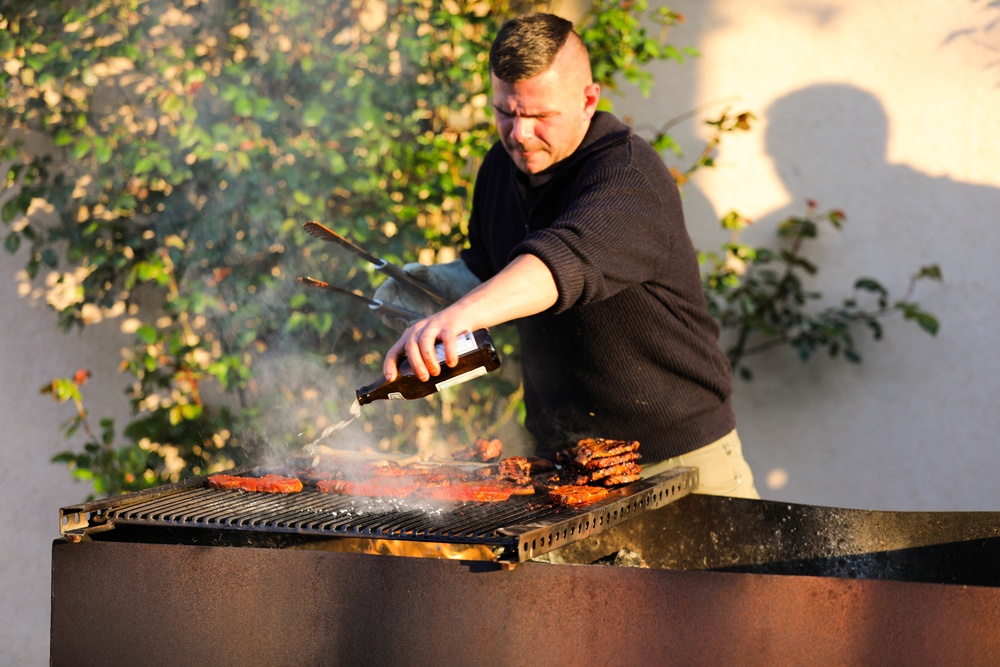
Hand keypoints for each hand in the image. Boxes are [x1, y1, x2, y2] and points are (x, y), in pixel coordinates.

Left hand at [382, 253, 557, 380]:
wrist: (467, 312)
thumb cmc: (448, 335)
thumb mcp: (433, 343)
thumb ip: (430, 360)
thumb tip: (431, 389)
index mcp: (411, 336)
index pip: (395, 350)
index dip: (390, 365)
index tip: (390, 379)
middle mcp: (420, 329)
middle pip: (410, 347)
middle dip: (415, 364)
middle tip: (424, 378)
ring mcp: (435, 325)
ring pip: (424, 342)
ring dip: (428, 359)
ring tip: (436, 372)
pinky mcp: (450, 324)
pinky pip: (447, 338)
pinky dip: (449, 352)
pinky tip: (452, 362)